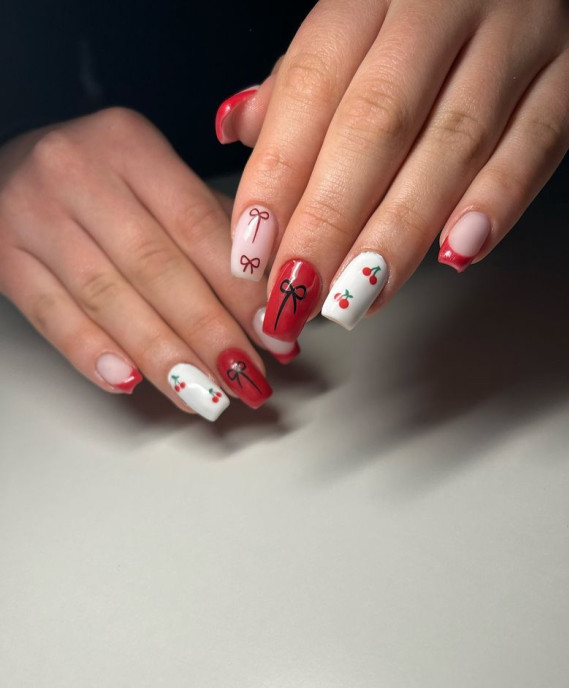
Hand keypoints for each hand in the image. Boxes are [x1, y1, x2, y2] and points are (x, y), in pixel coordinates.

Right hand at [0, 109, 298, 420]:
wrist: (5, 170)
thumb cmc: (96, 180)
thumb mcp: (151, 179)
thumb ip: (208, 229)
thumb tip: (267, 302)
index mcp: (129, 145)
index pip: (198, 225)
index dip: (240, 288)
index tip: (274, 334)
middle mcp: (78, 173)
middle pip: (156, 266)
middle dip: (209, 332)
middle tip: (246, 377)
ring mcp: (33, 215)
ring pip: (108, 298)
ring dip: (163, 355)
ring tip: (205, 395)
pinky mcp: (4, 257)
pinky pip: (51, 315)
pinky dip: (92, 353)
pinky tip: (130, 381)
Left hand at [218, 0, 568, 336]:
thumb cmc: (426, 9)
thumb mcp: (352, 23)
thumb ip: (299, 81)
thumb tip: (237, 133)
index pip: (311, 87)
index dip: (277, 177)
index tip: (253, 252)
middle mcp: (442, 2)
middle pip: (377, 124)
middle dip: (330, 222)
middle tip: (299, 293)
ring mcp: (519, 29)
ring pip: (452, 145)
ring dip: (400, 233)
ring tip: (359, 295)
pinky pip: (537, 143)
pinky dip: (496, 203)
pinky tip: (455, 254)